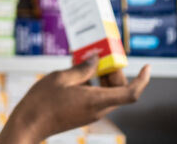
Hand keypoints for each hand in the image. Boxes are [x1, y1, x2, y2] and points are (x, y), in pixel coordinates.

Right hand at [0, 56, 150, 143]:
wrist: (29, 123)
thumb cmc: (43, 101)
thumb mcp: (61, 77)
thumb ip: (82, 68)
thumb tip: (96, 59)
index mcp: (97, 100)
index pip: (131, 93)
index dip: (142, 80)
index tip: (147, 67)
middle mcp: (98, 109)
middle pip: (118, 90)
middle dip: (114, 71)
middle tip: (103, 54)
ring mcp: (90, 113)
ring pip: (107, 93)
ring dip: (102, 76)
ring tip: (87, 59)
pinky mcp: (82, 114)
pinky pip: (95, 97)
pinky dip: (92, 83)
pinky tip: (77, 72)